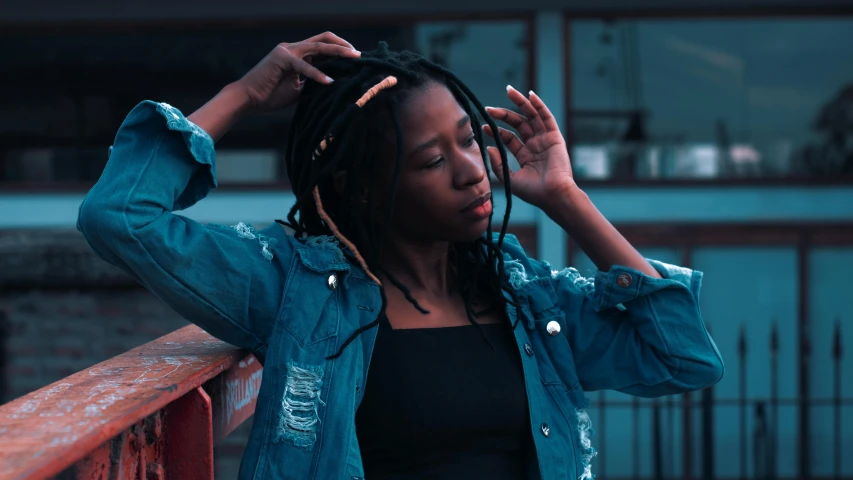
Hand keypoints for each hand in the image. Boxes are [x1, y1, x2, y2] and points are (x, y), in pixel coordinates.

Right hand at [235, 32, 360, 111]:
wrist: (248, 99)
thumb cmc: (271, 96)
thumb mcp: (299, 90)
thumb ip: (314, 84)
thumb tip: (335, 87)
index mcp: (298, 54)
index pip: (323, 47)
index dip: (341, 51)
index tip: (356, 60)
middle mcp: (293, 48)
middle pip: (324, 39)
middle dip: (344, 45)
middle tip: (360, 55)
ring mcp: (287, 50)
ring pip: (317, 47)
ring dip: (338, 52)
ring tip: (354, 58)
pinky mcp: (281, 58)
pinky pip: (303, 65)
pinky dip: (317, 74)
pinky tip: (329, 81)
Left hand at [483, 86, 576, 206]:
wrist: (553, 196)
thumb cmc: (534, 192)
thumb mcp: (510, 179)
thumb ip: (499, 164)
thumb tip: (489, 147)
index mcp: (525, 156)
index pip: (509, 138)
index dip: (496, 131)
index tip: (483, 125)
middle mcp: (535, 146)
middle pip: (518, 124)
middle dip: (504, 114)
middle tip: (488, 108)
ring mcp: (545, 140)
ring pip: (531, 116)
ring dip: (520, 103)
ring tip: (509, 91)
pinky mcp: (555, 137)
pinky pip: (547, 118)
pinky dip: (539, 106)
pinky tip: (529, 95)